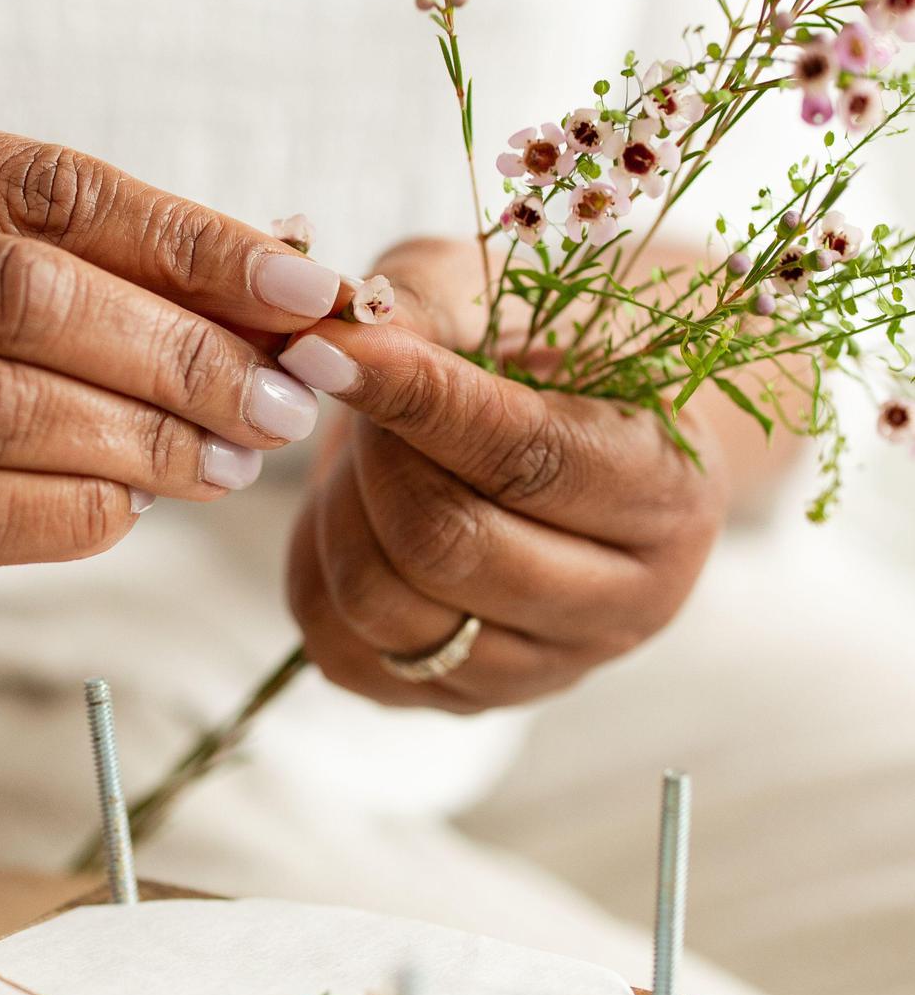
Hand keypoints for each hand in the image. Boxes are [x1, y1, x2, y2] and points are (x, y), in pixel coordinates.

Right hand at [0, 108, 338, 616]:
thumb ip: (50, 254)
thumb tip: (269, 290)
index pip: (40, 185)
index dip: (189, 238)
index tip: (306, 287)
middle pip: (22, 297)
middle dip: (181, 353)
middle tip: (281, 401)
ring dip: (141, 444)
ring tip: (229, 461)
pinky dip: (70, 514)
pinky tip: (128, 509)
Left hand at [280, 239, 729, 710]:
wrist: (579, 431)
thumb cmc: (545, 347)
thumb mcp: (501, 292)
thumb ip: (430, 302)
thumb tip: (341, 334)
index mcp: (672, 491)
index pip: (528, 458)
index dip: (418, 400)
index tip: (328, 348)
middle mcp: (628, 601)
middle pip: (449, 545)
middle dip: (374, 454)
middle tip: (354, 387)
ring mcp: (549, 668)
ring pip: (388, 608)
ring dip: (340, 511)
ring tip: (361, 447)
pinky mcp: (468, 702)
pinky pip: (348, 652)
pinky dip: (321, 570)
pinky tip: (351, 510)